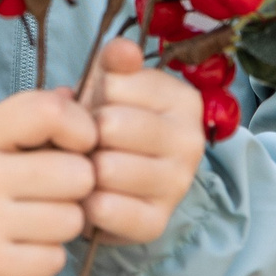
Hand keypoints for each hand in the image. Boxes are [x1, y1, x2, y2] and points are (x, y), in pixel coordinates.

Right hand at [0, 89, 97, 275]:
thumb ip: (24, 118)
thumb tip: (75, 96)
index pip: (49, 113)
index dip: (81, 128)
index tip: (78, 146)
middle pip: (77, 173)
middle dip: (75, 187)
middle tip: (49, 195)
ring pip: (72, 219)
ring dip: (62, 225)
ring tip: (31, 224)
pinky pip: (55, 258)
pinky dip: (46, 258)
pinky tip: (20, 252)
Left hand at [84, 39, 205, 246]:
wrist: (111, 185)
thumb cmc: (108, 124)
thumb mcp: (109, 85)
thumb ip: (114, 62)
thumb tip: (122, 52)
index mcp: (184, 100)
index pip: (115, 84)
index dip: (92, 96)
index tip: (99, 108)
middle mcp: (191, 141)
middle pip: (111, 126)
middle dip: (86, 133)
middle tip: (88, 143)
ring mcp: (178, 185)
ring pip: (106, 168)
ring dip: (84, 170)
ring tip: (88, 169)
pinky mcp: (157, 223)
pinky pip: (105, 208)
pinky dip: (86, 205)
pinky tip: (91, 198)